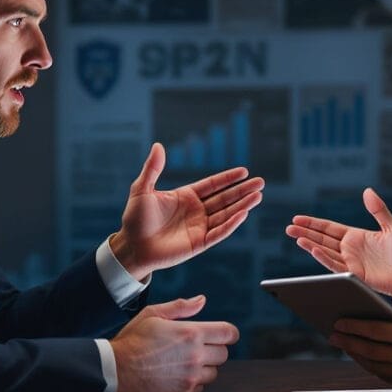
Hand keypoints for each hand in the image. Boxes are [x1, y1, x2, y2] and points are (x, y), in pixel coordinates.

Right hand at [110, 295, 239, 391]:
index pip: (229, 334)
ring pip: (213, 373)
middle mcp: (196, 357)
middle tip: (195, 347)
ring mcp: (190, 378)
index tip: (223, 335)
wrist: (114, 370)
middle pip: (223, 354)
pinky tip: (174, 376)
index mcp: (191, 334)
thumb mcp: (153, 314)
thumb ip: (181, 307)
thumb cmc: (132, 339)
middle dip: (213, 349)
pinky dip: (192, 382)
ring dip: (203, 367)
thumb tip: (202, 300)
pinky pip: (200, 388)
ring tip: (182, 362)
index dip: (228, 333)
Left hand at [113, 143, 264, 281]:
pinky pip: (219, 232)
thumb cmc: (135, 219)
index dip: (228, 178)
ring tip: (258, 196)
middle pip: (224, 198)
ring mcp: (199, 227)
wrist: (131, 246)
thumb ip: (153, 169)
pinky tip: (244, 214)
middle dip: (242, 190)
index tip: (244, 171)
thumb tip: (157, 145)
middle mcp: (196, 211)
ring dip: (242, 205)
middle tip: (260, 183)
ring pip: (226, 214)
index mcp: (186, 197)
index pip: (212, 185)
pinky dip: (231, 224)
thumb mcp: (142, 189)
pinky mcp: (199, 243)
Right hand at [286, 187, 391, 297]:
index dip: (313, 223)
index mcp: (355, 236)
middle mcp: (349, 249)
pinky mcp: (354, 275)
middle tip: (288, 227)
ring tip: (296, 237)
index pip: (329, 228)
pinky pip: (335, 265)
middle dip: (305, 232)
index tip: (297, 218)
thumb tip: (368, 191)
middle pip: (322, 239)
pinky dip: (324, 258)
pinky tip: (314, 250)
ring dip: (310, 245)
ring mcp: (350, 262)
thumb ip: (379, 210)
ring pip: (325, 252)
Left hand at [329, 297, 391, 391]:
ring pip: (376, 367)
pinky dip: (374, 368)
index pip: (376, 331)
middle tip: (332, 335)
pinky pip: (388, 378)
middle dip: (348, 342)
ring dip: (357, 357)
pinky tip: (367, 360)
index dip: (354, 326)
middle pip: (370, 350)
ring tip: (345, 347)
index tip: (339, 322)